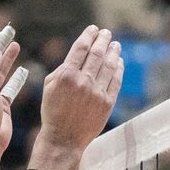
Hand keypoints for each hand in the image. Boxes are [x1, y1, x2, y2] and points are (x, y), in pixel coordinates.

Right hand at [29, 25, 122, 169]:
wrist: (63, 139)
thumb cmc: (53, 112)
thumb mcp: (49, 88)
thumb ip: (62, 69)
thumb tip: (78, 56)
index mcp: (66, 75)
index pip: (80, 48)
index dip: (88, 36)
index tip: (93, 29)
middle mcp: (83, 81)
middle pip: (97, 53)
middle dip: (103, 39)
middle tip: (106, 33)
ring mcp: (97, 92)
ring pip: (109, 65)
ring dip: (113, 52)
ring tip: (115, 44)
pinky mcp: (107, 103)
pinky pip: (116, 81)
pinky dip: (119, 69)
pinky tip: (119, 62)